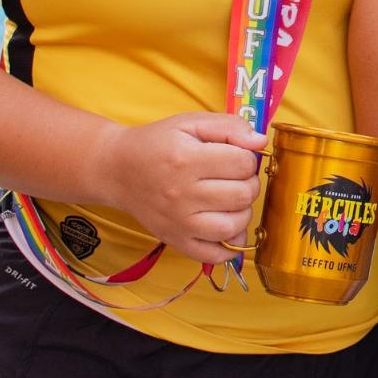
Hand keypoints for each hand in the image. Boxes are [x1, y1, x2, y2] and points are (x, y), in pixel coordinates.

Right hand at [88, 113, 266, 264]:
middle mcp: (182, 194)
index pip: (243, 164)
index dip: (248, 157)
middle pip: (242, 195)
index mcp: (187, 160)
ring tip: (231, 200)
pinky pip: (214, 255)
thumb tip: (260, 142)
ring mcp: (179, 222)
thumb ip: (229, 126)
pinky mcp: (175, 241)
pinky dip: (229, 246)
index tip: (236, 156)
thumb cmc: (157, 143)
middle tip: (235, 177)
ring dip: (242, 212)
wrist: (117, 170)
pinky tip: (226, 226)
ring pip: (233, 227)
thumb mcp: (190, 122)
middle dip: (249, 183)